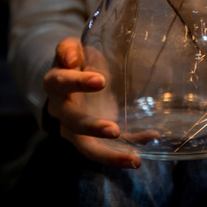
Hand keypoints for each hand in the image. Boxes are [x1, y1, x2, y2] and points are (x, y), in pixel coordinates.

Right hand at [43, 37, 140, 167]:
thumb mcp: (71, 48)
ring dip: (110, 155)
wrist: (74, 77)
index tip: (101, 81)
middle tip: (114, 130)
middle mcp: (62, 111)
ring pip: (88, 147)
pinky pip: (111, 146)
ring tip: (134, 159)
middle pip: (73, 123)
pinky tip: (151, 140)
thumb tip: (71, 58)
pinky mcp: (94, 137)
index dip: (79, 83)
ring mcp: (76, 129)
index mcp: (55, 85)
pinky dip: (130, 146)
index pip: (62, 84)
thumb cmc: (76, 60)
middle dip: (93, 128)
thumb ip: (68, 48)